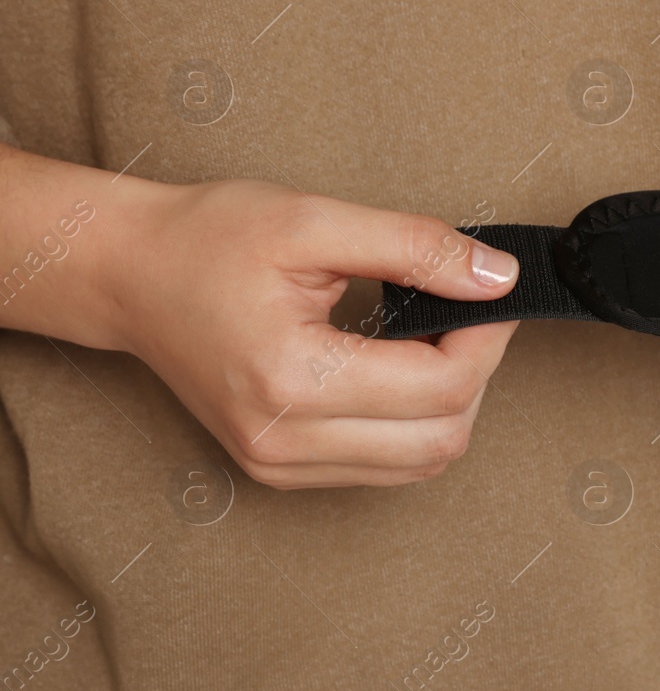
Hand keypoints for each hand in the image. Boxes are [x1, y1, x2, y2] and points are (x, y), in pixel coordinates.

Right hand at [104, 178, 520, 488]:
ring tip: (435, 336)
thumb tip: (499, 277)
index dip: (488, 337)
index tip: (493, 292)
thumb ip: (415, 248)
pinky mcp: (280, 470)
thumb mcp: (315, 220)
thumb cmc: (209, 240)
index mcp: (293, 380)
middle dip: (477, 373)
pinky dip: (417, 424)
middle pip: (442, 438)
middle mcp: (284, 441)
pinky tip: (404, 368)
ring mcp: (279, 465)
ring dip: (452, 403)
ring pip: (422, 463)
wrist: (128, 273)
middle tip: (470, 312)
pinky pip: (386, 467)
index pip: (441, 387)